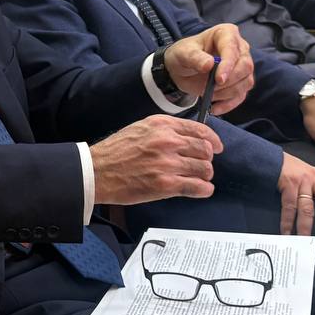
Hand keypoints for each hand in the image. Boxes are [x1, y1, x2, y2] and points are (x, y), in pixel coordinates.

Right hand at [91, 115, 222, 204]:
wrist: (97, 171)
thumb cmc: (116, 151)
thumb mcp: (142, 128)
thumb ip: (166, 130)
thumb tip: (191, 137)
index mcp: (162, 125)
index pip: (200, 129)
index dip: (213, 140)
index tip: (217, 147)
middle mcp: (168, 141)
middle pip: (205, 150)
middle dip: (207, 159)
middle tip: (202, 165)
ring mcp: (168, 164)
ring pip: (205, 169)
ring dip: (205, 175)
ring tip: (198, 178)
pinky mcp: (166, 185)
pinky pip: (197, 187)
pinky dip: (204, 190)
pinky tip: (201, 190)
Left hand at [163, 24, 254, 115]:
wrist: (182, 69)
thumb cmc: (183, 55)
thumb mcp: (183, 53)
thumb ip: (195, 57)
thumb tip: (209, 64)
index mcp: (226, 34)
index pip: (232, 49)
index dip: (228, 65)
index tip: (218, 79)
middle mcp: (239, 48)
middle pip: (246, 66)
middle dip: (229, 81)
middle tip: (211, 88)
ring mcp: (242, 66)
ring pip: (246, 82)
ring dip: (227, 93)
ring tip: (208, 94)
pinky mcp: (240, 82)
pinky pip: (241, 95)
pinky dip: (228, 104)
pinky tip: (215, 108)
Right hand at [277, 152, 314, 242]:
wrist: (271, 158)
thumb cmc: (292, 171)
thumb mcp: (310, 175)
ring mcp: (302, 183)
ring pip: (307, 209)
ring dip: (306, 227)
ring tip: (307, 242)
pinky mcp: (288, 185)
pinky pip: (289, 208)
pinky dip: (287, 222)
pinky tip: (286, 233)